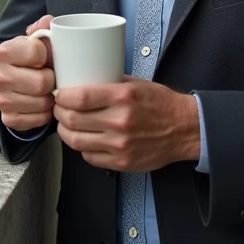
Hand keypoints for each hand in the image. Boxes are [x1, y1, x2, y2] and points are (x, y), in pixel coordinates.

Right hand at [0, 16, 56, 131]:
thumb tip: (48, 23)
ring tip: (47, 91)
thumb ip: (44, 27)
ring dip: (50, 98)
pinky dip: (45, 114)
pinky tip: (41, 104)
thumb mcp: (36, 39)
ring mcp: (1, 100)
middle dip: (52, 80)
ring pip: (42, 103)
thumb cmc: (31, 58)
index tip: (45, 57)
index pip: (36, 51)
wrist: (13, 82)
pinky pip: (38, 120)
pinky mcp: (8, 118)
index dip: (48, 54)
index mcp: (4, 52)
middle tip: (51, 77)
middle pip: (42, 82)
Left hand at [53, 78, 200, 172]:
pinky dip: (82, 147)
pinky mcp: (122, 162)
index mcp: (122, 98)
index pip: (79, 98)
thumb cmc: (160, 104)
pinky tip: (85, 138)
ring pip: (76, 141)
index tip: (59, 94)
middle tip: (59, 108)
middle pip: (72, 120)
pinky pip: (89, 157)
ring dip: (65, 132)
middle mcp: (120, 122)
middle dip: (59, 112)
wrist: (184, 129)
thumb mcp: (135, 84)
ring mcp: (120, 145)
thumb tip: (80, 81)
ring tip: (67, 124)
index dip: (62, 96)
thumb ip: (108, 84)